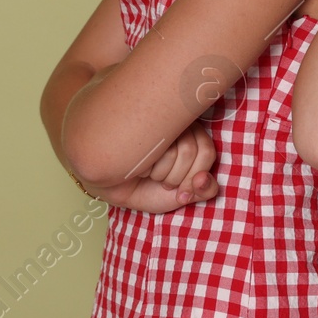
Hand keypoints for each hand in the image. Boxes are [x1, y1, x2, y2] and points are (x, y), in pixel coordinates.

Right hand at [84, 121, 219, 214]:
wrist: (110, 185)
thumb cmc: (146, 186)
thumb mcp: (180, 195)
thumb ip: (203, 190)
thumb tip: (203, 179)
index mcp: (192, 138)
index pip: (207, 151)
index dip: (197, 176)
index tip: (181, 191)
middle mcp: (177, 125)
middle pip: (194, 150)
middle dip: (178, 176)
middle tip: (161, 180)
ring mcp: (159, 122)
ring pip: (179, 149)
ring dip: (163, 173)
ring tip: (148, 171)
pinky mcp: (142, 124)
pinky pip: (160, 149)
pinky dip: (150, 168)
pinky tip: (139, 166)